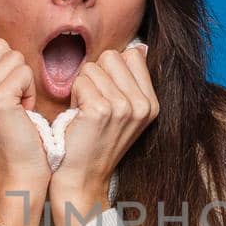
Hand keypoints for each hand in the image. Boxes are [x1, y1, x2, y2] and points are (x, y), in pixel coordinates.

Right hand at [0, 33, 49, 197]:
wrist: (17, 178)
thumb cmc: (12, 141)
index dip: (0, 61)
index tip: (4, 92)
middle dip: (14, 70)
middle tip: (14, 103)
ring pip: (13, 57)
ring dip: (24, 82)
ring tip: (19, 110)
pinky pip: (24, 72)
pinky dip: (31, 92)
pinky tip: (25, 114)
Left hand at [52, 45, 158, 203]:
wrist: (82, 179)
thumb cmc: (94, 143)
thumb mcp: (123, 113)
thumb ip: (131, 82)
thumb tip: (139, 46)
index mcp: (152, 103)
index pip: (132, 55)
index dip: (111, 70)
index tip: (106, 95)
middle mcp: (143, 104)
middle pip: (112, 56)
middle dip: (96, 75)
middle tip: (92, 104)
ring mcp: (124, 107)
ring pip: (92, 67)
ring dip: (82, 87)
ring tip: (84, 112)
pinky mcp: (101, 110)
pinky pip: (80, 81)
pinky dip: (73, 96)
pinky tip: (77, 118)